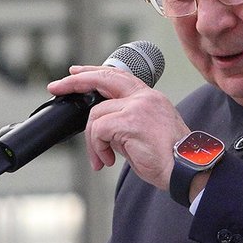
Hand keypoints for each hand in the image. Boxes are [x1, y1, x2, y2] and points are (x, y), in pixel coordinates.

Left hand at [47, 65, 189, 189]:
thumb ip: (125, 123)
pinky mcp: (130, 121)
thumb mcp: (145, 133)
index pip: (118, 76)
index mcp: (150, 98)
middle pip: (103, 78)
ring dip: (93, 141)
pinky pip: (99, 130)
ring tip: (102, 159)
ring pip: (96, 115)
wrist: (187, 169)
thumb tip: (101, 128)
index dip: (94, 72)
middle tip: (55, 87)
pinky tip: (107, 160)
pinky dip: (97, 148)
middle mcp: (145, 97)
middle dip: (75, 82)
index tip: (76, 73)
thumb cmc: (170, 159)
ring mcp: (138, 107)